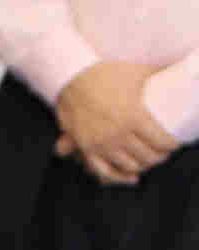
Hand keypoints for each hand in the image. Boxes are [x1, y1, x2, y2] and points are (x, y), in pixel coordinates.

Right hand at [55, 60, 172, 183]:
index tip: (174, 144)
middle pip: (148, 156)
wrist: (72, 77)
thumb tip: (177, 72)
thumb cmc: (106, 73)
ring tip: (148, 160)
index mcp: (134, 117)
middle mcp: (118, 134)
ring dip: (142, 166)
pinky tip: (130, 176)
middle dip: (160, 157)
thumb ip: (157, 75)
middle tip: (163, 152)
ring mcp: (102, 143)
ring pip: (130, 166)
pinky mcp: (87, 148)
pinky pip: (104, 171)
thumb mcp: (136, 72)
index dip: (171, 145)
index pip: (161, 141)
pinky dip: (119, 177)